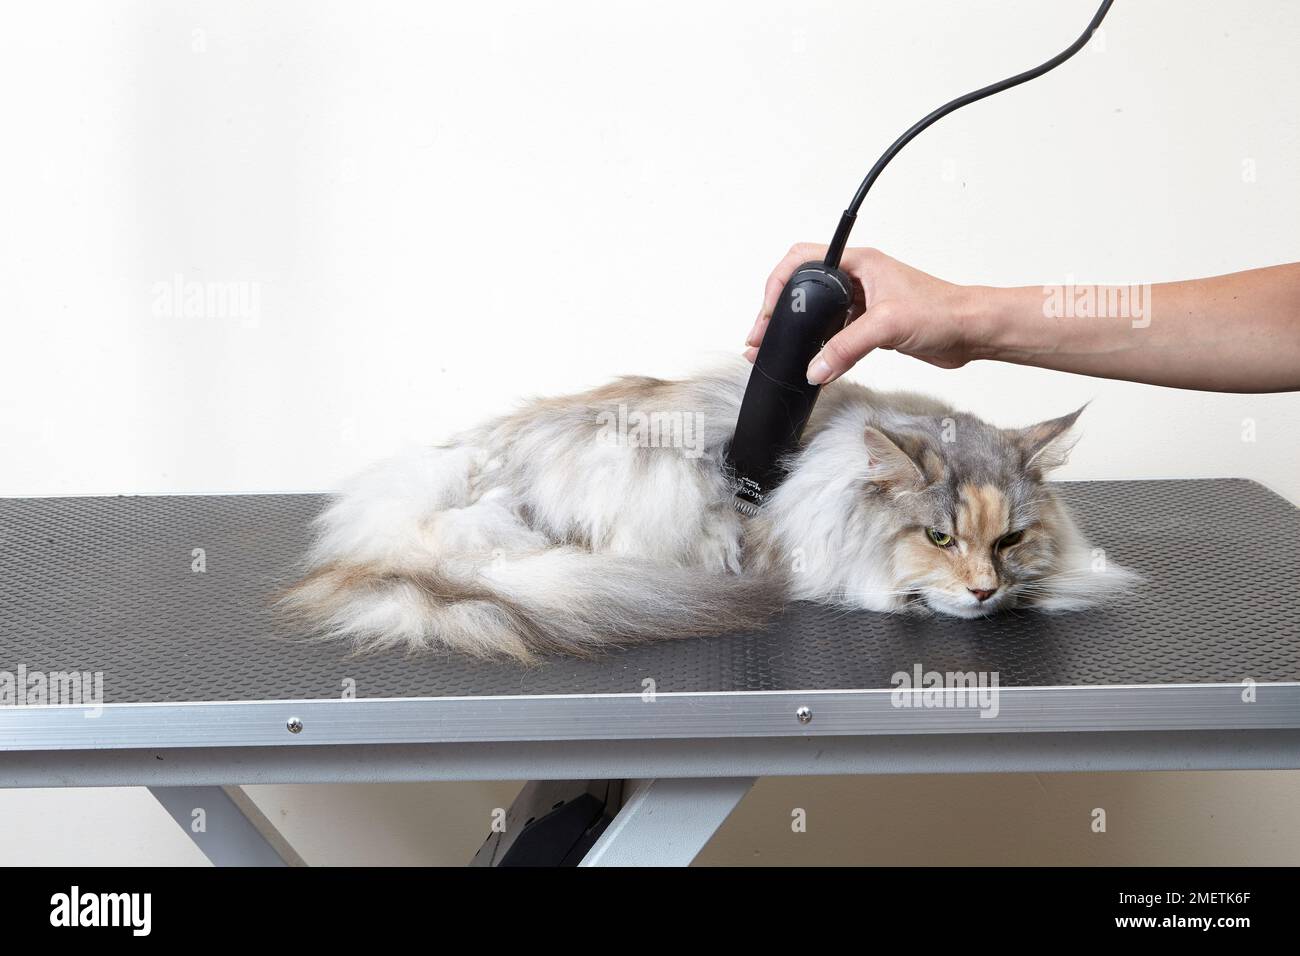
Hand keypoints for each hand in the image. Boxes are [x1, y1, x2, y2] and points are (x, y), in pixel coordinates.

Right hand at [745, 244, 985, 383]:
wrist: (972, 331)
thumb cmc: (943, 312)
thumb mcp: (887, 326)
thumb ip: (845, 348)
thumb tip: (814, 370)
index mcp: (859, 262)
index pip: (802, 259)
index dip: (778, 283)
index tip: (767, 312)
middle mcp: (857, 278)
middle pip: (804, 287)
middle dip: (778, 311)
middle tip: (761, 336)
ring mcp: (863, 301)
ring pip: (818, 312)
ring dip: (797, 331)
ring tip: (777, 350)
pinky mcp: (871, 324)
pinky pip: (835, 333)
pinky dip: (820, 347)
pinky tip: (812, 362)